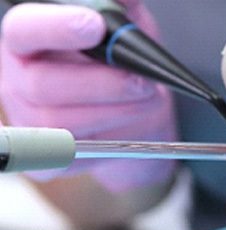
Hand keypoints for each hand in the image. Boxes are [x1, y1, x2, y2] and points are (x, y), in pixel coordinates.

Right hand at [0, 0, 176, 192]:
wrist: (137, 113)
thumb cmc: (124, 66)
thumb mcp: (128, 26)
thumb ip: (123, 6)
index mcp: (29, 41)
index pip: (24, 30)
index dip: (57, 28)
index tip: (97, 26)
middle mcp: (18, 81)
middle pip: (42, 84)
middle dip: (102, 83)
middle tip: (143, 81)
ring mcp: (27, 123)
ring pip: (63, 123)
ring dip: (117, 111)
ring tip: (148, 100)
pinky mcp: (46, 159)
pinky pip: (77, 153)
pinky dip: (114, 139)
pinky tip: (132, 123)